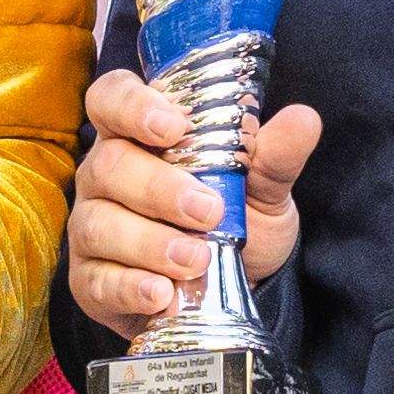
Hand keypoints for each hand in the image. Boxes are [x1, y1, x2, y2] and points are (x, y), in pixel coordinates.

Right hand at [68, 65, 319, 334]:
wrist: (232, 291)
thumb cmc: (234, 223)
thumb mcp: (263, 189)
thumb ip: (276, 157)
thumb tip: (304, 119)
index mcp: (138, 135)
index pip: (112, 99)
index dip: (132, 106)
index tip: (172, 127)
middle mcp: (105, 175)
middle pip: (109, 165)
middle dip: (159, 189)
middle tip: (209, 212)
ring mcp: (91, 227)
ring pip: (99, 225)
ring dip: (150, 243)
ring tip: (196, 261)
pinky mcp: (90, 280)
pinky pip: (96, 281)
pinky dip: (130, 287)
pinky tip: (162, 294)